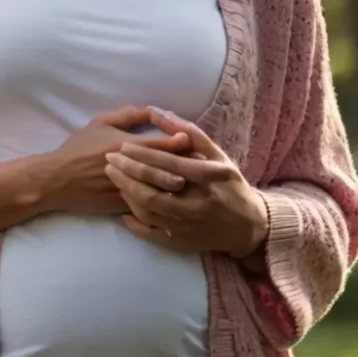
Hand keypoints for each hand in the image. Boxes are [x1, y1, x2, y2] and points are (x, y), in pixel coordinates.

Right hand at [39, 106, 191, 215]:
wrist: (58, 180)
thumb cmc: (79, 148)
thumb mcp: (100, 123)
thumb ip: (127, 116)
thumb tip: (152, 110)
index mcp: (128, 145)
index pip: (164, 144)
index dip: (184, 144)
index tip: (197, 144)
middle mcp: (132, 167)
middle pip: (169, 168)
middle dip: (190, 167)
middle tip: (206, 166)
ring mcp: (129, 189)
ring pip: (163, 190)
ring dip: (182, 189)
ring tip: (198, 186)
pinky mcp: (124, 206)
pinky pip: (151, 207)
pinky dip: (165, 206)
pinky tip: (178, 205)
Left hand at [104, 107, 268, 258]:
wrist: (249, 226)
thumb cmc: (230, 184)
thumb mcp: (218, 155)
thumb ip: (190, 134)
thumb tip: (162, 113)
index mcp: (208, 177)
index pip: (168, 164)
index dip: (142, 154)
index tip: (122, 146)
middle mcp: (198, 203)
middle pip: (154, 189)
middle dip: (128, 173)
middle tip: (109, 160)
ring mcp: (189, 226)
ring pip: (150, 211)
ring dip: (128, 194)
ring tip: (115, 179)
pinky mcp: (183, 243)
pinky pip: (152, 234)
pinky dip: (135, 223)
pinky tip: (121, 211)